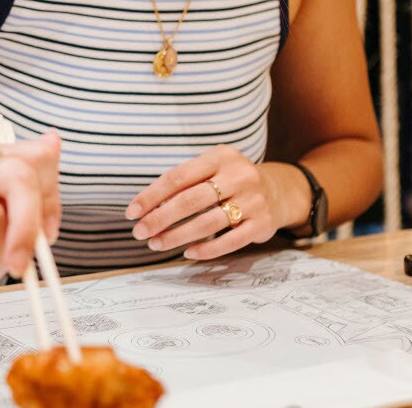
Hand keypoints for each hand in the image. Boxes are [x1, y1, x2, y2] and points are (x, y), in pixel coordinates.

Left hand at [126, 148, 306, 261]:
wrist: (279, 191)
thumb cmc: (231, 181)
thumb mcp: (212, 169)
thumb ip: (185, 184)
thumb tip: (147, 209)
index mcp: (220, 157)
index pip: (178, 176)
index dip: (152, 196)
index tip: (131, 212)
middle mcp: (239, 175)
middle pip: (191, 200)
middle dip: (160, 219)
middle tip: (139, 232)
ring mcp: (253, 200)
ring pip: (208, 222)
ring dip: (177, 236)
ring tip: (156, 244)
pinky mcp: (262, 224)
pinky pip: (230, 241)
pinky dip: (207, 249)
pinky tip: (188, 253)